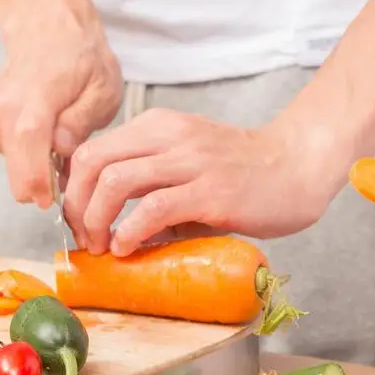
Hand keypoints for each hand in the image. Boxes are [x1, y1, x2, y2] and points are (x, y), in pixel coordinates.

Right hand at [0, 0, 122, 208]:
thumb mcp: (101, 88)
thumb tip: (62, 150)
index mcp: (37, 95)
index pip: (29, 140)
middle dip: (42, 187)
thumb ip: (81, 121)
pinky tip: (55, 154)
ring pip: (14, 163)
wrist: (50, 28)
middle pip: (15, 161)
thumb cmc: (82, 57)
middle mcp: (8, 106)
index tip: (50, 202)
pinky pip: (12, 154)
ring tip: (71, 168)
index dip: (37, 176)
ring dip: (40, 175)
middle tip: (73, 197)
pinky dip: (33, 162)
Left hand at [63, 109, 337, 255]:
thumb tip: (122, 230)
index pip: (93, 150)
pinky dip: (131, 231)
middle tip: (85, 238)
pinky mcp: (212, 192)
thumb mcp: (193, 165)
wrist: (300, 168)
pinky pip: (154, 208)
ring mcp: (192, 162)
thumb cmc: (248, 172)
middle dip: (76, 206)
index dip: (75, 189)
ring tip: (104, 246)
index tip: (81, 221)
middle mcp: (171, 137)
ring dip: (97, 220)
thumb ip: (157, 186)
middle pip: (93, 162)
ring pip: (116, 181)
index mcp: (161, 127)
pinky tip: (130, 247)